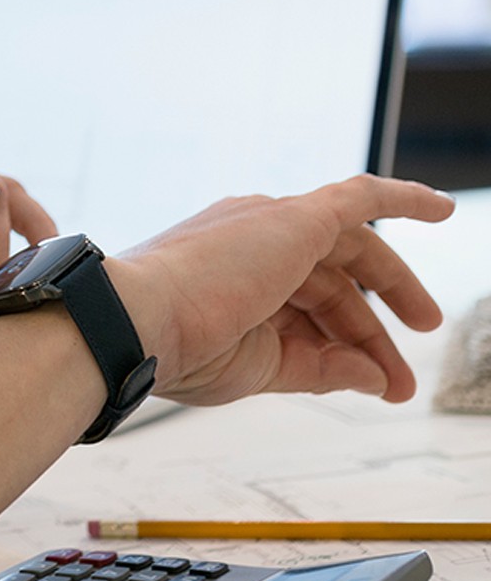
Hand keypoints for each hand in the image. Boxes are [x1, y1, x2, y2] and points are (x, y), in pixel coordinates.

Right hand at [107, 175, 455, 405]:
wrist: (139, 321)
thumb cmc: (177, 347)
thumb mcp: (261, 367)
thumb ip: (320, 368)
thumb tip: (374, 376)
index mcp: (232, 276)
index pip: (304, 307)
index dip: (345, 346)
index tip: (374, 383)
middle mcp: (251, 242)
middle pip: (331, 282)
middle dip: (369, 328)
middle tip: (402, 373)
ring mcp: (270, 224)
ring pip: (350, 250)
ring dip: (392, 289)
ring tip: (424, 325)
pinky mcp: (294, 217)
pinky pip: (359, 196)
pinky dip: (402, 197)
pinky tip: (441, 210)